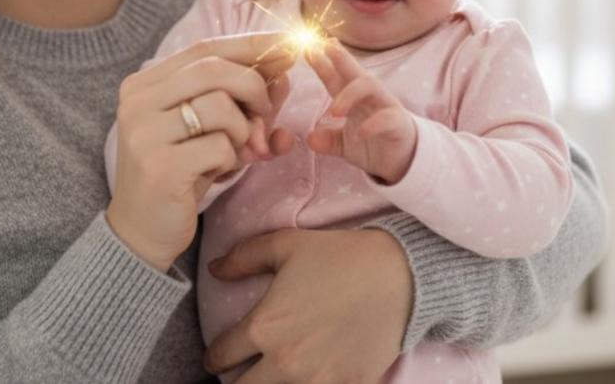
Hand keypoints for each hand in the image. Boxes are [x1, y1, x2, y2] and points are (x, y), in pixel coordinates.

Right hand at [106, 33, 294, 269]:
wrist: (142, 232)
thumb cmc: (181, 173)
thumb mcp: (210, 128)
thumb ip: (240, 98)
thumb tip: (284, 71)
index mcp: (144, 84)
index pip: (204, 48)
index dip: (250, 45)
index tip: (289, 45)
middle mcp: (138, 102)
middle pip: (215, 69)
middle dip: (254, 88)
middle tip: (266, 114)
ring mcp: (145, 134)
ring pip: (221, 106)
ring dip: (243, 131)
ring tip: (233, 151)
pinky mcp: (160, 167)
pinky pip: (220, 147)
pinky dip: (231, 160)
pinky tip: (215, 173)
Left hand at [205, 228, 411, 383]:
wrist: (400, 277)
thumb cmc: (340, 256)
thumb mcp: (286, 244)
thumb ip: (243, 257)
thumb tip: (214, 269)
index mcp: (265, 327)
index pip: (222, 356)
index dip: (214, 357)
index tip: (216, 357)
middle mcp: (285, 362)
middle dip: (236, 382)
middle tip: (240, 374)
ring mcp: (318, 381)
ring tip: (273, 376)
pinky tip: (312, 378)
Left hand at [306, 42, 417, 184]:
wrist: (403, 163)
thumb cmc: (374, 144)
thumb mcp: (345, 144)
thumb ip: (328, 140)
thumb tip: (310, 138)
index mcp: (355, 99)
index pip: (337, 78)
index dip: (323, 64)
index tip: (307, 50)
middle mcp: (371, 97)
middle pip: (355, 72)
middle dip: (341, 58)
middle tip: (325, 48)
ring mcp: (386, 107)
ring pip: (371, 87)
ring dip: (350, 95)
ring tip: (333, 111)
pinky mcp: (399, 124)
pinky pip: (388, 118)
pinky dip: (372, 125)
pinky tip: (359, 134)